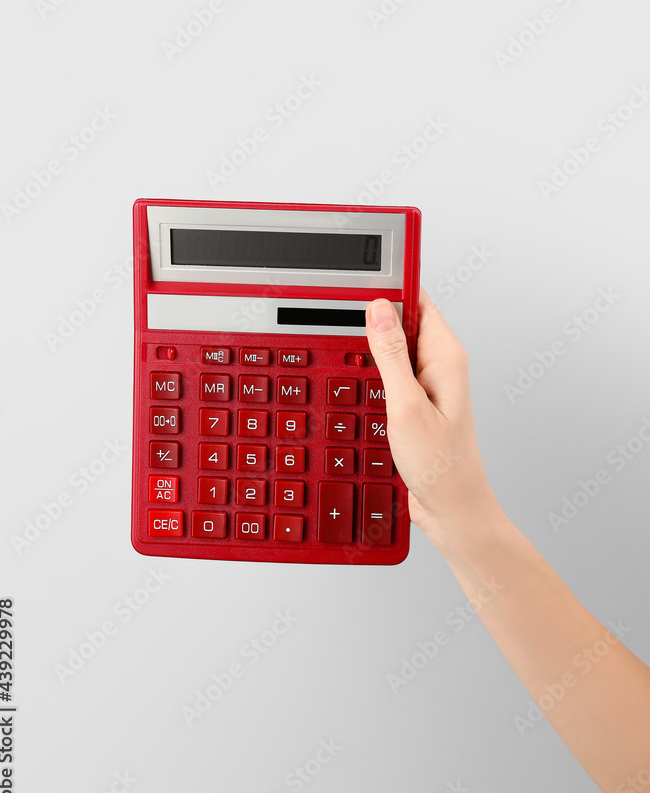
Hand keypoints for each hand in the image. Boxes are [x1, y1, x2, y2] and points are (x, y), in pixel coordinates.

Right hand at [365, 286, 500, 555]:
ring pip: (392, 347)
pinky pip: (390, 372)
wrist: (452, 508)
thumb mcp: (407, 407)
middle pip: (401, 320)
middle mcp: (440, 363)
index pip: (418, 299)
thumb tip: (379, 309)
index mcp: (446, 356)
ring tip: (346, 357)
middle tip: (339, 324)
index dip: (389, 287)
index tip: (359, 284)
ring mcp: (428, 381)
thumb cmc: (441, 466)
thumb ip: (391, 355)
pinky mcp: (417, 399)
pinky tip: (356, 384)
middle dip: (371, 319)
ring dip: (368, 350)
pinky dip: (370, 374)